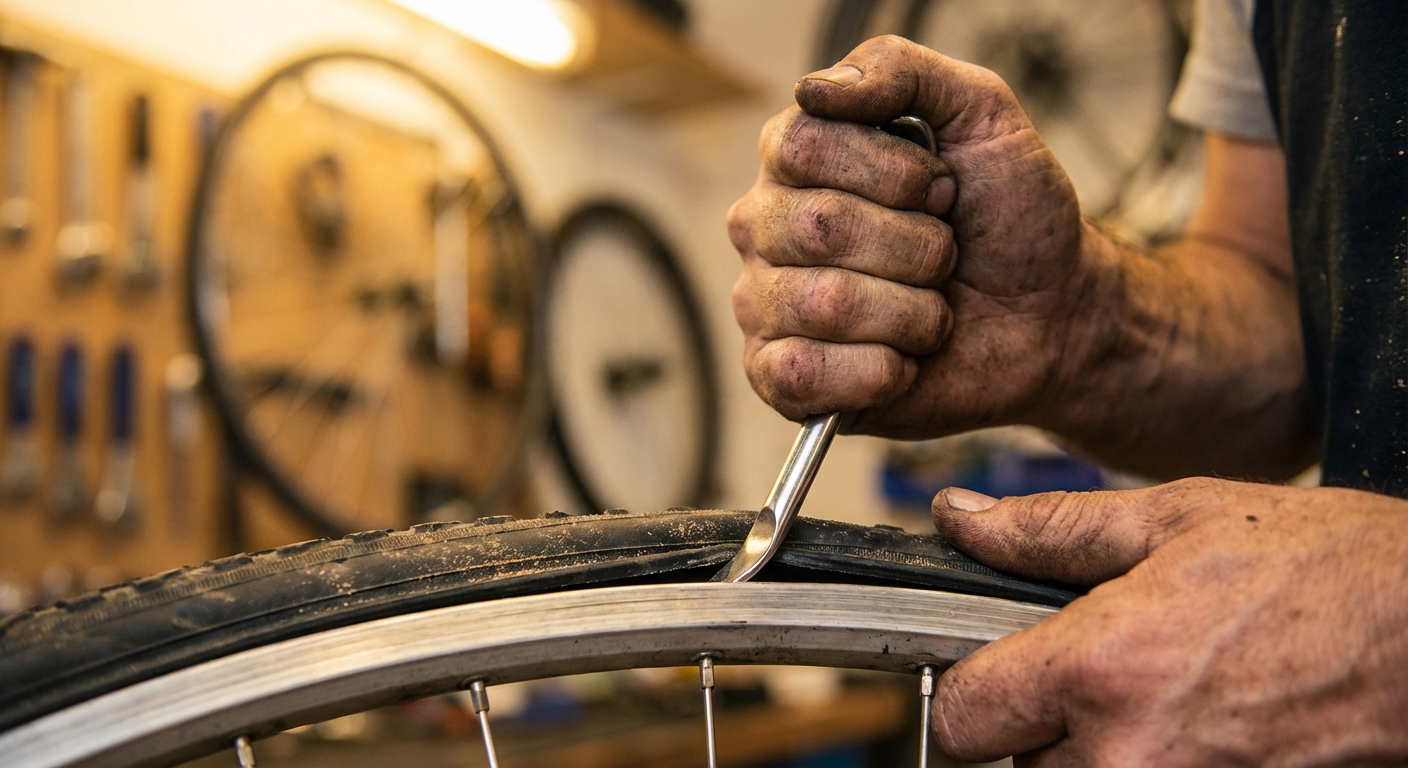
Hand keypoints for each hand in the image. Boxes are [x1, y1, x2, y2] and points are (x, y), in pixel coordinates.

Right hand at [729, 35, 1090, 437]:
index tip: (942, 190)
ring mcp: (767, 305)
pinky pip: (802, 374)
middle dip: (917, 247)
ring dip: (912, 313)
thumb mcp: (981, 114)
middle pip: (818, 227)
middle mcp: (767, 227)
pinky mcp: (781, 379)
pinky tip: (901, 363)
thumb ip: (901, 70)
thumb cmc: (1007, 218)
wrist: (1049, 316)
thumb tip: (815, 89)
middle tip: (945, 256)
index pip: (804, 147)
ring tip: (931, 313)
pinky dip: (877, 372)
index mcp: (797, 157)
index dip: (893, 174)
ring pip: (823, 304)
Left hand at [929, 478, 1407, 764]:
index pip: (962, 718)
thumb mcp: (1176, 520)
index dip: (977, 686)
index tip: (1005, 666)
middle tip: (1117, 675)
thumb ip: (1049, 531)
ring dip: (1099, 757)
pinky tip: (1202, 731)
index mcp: (1100, 670)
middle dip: (1048, 724)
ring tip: (1168, 701)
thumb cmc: (1324, 573)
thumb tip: (959, 522)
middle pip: (1018, 764)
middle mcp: (1128, 759)